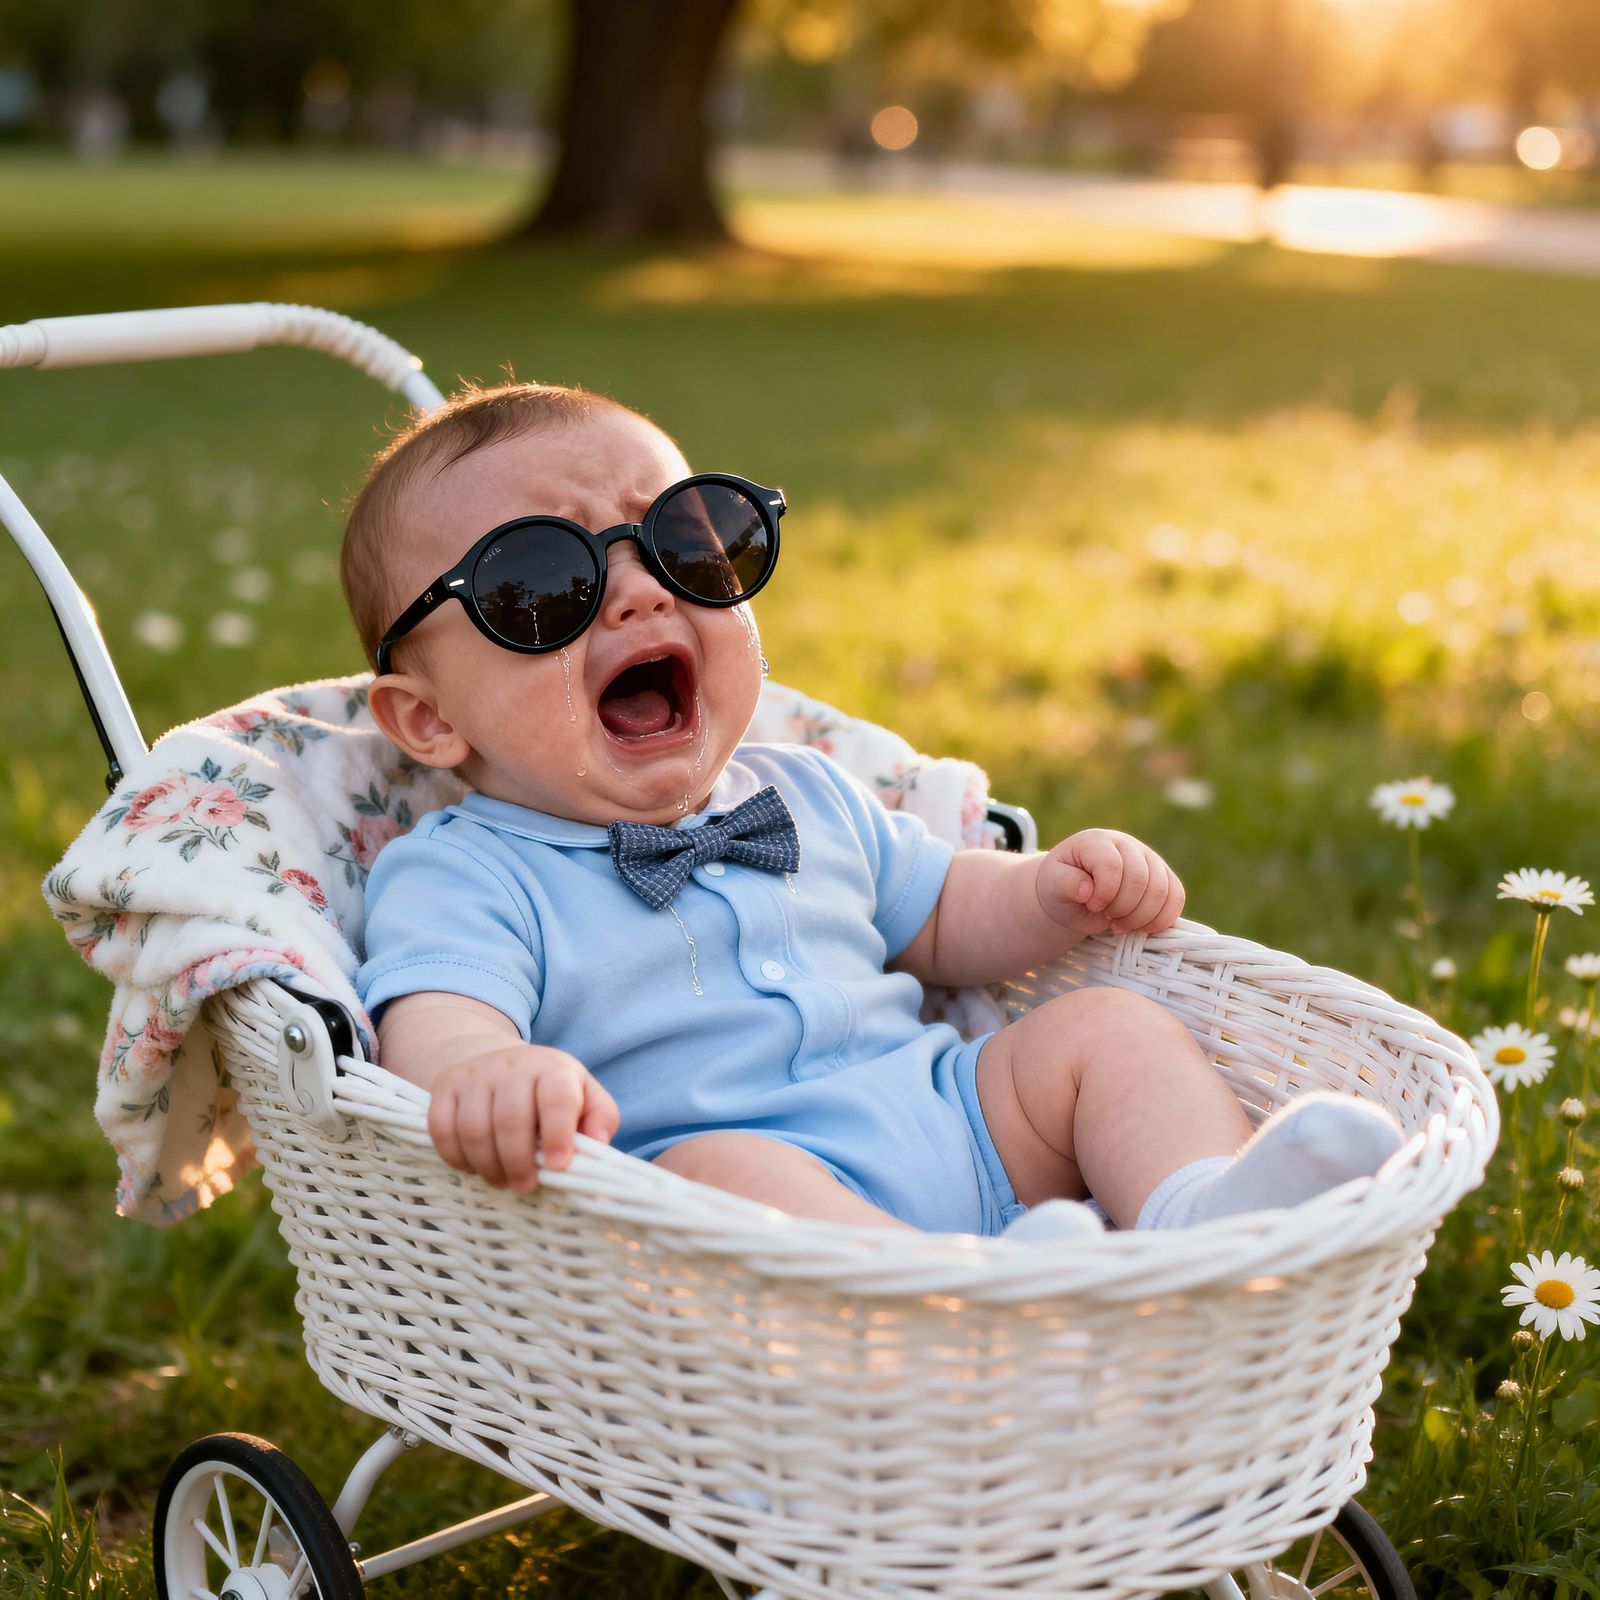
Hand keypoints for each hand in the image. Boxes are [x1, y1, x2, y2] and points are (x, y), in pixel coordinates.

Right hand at [427, 1044, 619, 1193]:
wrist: (498, 1059)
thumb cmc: (550, 1090)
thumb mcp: (585, 1096)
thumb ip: (600, 1119)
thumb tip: (598, 1147)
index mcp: (553, 1069)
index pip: (556, 1099)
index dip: (558, 1135)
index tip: (558, 1167)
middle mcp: (512, 1066)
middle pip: (510, 1120)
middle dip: (518, 1163)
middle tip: (526, 1186)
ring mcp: (475, 1075)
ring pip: (474, 1129)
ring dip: (488, 1166)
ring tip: (501, 1180)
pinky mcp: (445, 1087)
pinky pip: (441, 1129)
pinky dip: (456, 1157)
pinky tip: (473, 1167)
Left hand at [1035, 829, 1184, 936]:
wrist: (1075, 894)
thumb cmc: (1062, 886)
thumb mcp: (1052, 883)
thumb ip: (1065, 883)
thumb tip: (1086, 890)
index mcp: (1096, 841)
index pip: (1112, 865)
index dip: (1104, 893)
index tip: (1092, 905)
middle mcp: (1127, 845)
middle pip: (1140, 880)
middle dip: (1122, 908)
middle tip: (1106, 917)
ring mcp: (1149, 859)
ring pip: (1161, 891)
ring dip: (1141, 917)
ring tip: (1120, 924)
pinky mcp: (1164, 877)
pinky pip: (1176, 898)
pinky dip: (1161, 919)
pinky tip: (1141, 927)